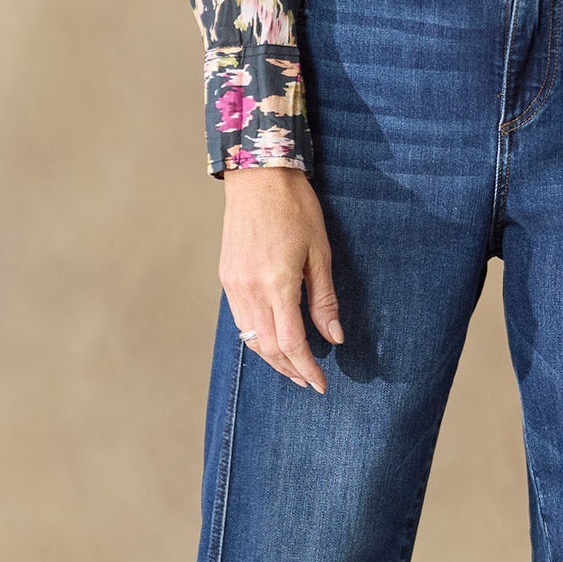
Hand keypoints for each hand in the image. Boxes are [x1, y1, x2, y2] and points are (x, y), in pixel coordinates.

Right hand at [219, 165, 342, 392]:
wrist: (258, 176)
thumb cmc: (296, 209)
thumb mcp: (320, 254)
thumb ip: (324, 300)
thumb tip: (335, 337)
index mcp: (277, 285)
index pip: (292, 343)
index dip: (307, 369)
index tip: (322, 385)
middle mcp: (250, 290)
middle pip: (269, 348)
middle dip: (291, 370)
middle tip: (310, 382)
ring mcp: (234, 286)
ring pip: (251, 338)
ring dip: (273, 358)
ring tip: (293, 368)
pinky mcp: (227, 278)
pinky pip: (241, 321)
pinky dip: (257, 338)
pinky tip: (273, 340)